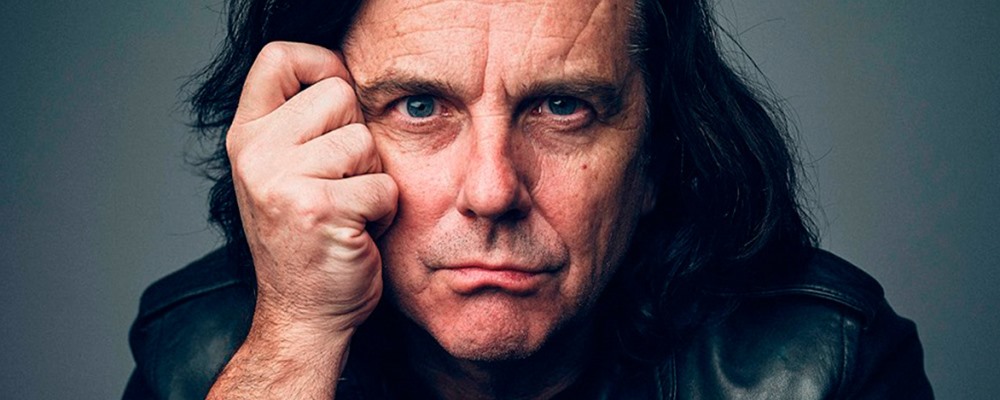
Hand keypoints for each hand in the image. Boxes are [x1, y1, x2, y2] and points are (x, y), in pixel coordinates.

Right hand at [227, 41, 396, 336]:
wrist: (303, 315)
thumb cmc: (307, 241)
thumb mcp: (285, 172)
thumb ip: (303, 124)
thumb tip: (345, 76)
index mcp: (245, 136)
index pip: (279, 57)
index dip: (321, 65)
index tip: (337, 100)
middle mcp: (255, 152)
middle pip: (339, 94)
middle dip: (356, 137)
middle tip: (339, 182)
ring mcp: (282, 180)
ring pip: (365, 141)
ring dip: (371, 178)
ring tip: (346, 209)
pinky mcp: (318, 208)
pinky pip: (383, 186)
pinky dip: (383, 213)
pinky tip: (356, 232)